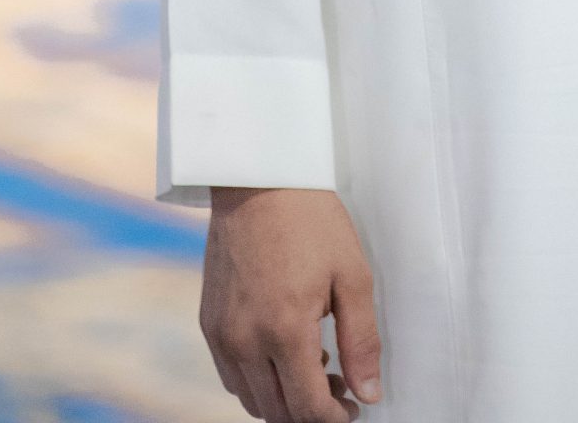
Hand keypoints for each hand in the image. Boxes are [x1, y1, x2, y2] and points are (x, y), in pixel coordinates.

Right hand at [201, 186, 382, 418]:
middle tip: (340, 388)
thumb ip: (361, 341)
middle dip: (312, 411)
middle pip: (277, 412)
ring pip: (252, 400)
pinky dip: (258, 381)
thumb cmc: (311, 220)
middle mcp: (245, 341)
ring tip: (315, 367)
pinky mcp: (208, 323)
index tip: (354, 410)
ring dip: (284, 400)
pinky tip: (283, 352)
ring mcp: (221, 334)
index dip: (334, 419)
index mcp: (284, 330)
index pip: (306, 408)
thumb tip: (369, 394)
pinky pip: (231, 376)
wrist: (259, 179)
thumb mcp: (352, 274)